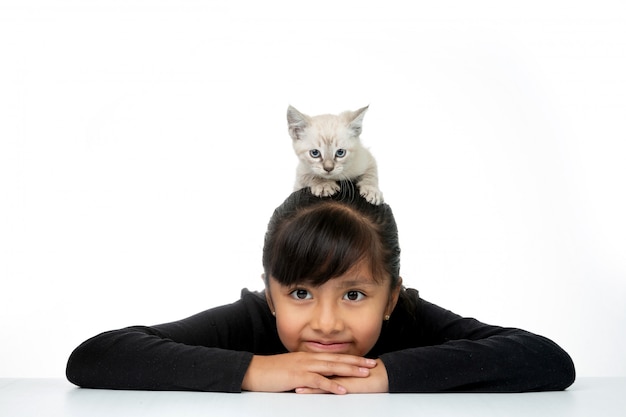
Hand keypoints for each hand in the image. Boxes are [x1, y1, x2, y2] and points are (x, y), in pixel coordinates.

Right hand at [241, 352, 376, 394]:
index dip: (351, 358)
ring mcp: (304, 366)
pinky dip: (331, 385)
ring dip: (349, 370)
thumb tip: (317, 377)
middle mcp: (308, 358)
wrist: (254, 371)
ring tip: (365, 374)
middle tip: (373, 364)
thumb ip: (305, 370)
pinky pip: (318, 381)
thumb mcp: (291, 369)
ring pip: (331, 367)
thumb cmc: (271, 372)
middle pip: (337, 359)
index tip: (365, 360)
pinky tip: (342, 390)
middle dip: (357, 362)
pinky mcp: (298, 376)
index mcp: (308, 356)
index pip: (334, 356)